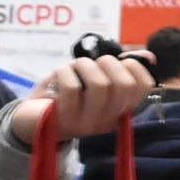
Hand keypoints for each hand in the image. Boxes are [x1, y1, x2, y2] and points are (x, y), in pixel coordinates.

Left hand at [10, 56, 156, 149]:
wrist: (31, 120)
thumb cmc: (66, 94)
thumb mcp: (94, 78)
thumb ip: (119, 68)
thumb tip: (149, 56)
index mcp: (120, 110)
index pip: (144, 86)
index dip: (134, 65)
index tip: (117, 62)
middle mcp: (108, 120)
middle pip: (123, 85)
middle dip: (108, 62)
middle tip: (94, 63)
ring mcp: (87, 123)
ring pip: (99, 84)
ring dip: (84, 65)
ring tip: (75, 68)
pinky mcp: (64, 120)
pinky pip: (72, 87)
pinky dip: (64, 72)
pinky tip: (59, 75)